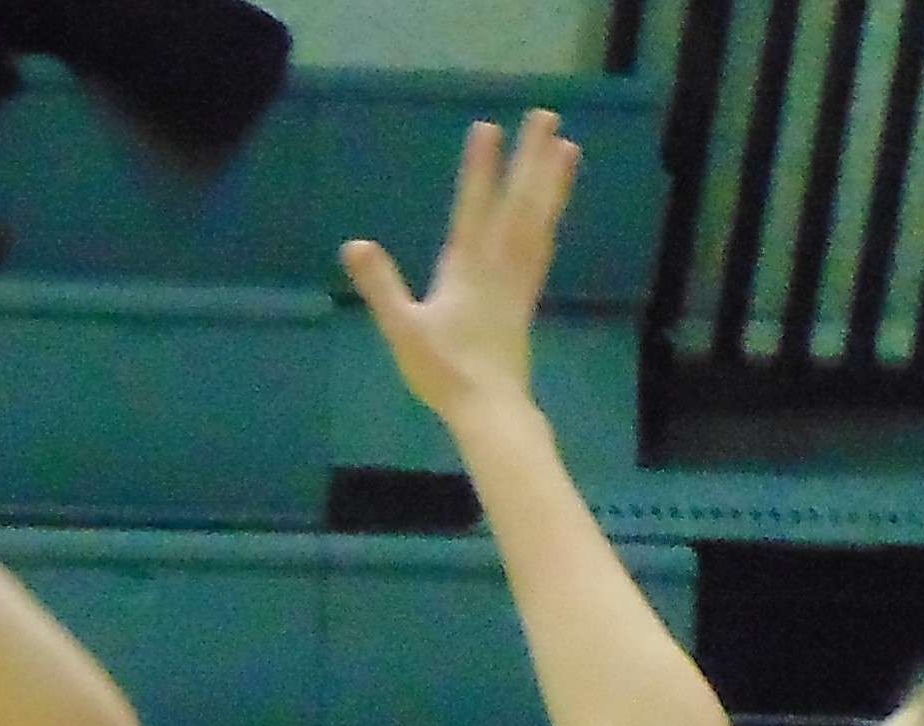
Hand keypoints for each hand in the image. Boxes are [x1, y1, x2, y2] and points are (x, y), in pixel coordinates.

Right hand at [339, 109, 578, 428]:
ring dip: (552, 183)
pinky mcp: (526, 298)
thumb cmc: (445, 374)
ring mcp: (517, 281)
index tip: (488, 127)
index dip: (480, 169)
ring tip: (569, 147)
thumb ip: (382, 288)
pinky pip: (542, 249)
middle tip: (547, 117)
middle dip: (531, 160)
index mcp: (466, 269)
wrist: (490, 410)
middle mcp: (498, 266)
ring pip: (539, 222)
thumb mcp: (404, 332)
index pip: (474, 209)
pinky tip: (554, 209)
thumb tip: (355, 245)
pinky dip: (549, 221)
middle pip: (519, 204)